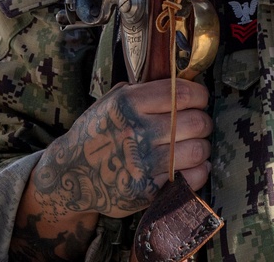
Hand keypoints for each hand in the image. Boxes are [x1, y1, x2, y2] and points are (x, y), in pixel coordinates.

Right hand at [13, 80, 211, 258]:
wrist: (69, 174)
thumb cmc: (99, 130)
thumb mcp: (113, 100)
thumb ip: (147, 89)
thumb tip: (186, 81)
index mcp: (129, 104)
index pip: (183, 94)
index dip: (200, 96)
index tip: (200, 100)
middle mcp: (134, 132)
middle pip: (194, 122)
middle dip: (204, 122)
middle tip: (200, 124)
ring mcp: (139, 164)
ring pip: (196, 150)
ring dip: (203, 146)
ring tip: (196, 144)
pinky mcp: (143, 192)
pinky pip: (189, 178)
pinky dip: (199, 170)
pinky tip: (194, 165)